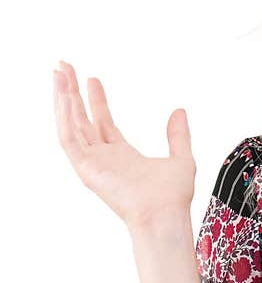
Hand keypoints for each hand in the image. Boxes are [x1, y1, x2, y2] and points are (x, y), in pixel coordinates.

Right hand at [53, 60, 197, 231]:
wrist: (165, 215)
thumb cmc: (173, 196)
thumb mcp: (181, 157)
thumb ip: (178, 135)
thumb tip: (180, 111)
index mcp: (122, 156)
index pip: (102, 122)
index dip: (96, 100)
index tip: (92, 78)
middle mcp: (103, 158)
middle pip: (80, 119)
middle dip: (71, 93)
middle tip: (63, 67)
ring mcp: (92, 163)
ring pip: (70, 124)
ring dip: (62, 99)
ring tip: (58, 72)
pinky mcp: (86, 169)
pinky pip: (69, 138)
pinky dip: (64, 118)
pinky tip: (64, 97)